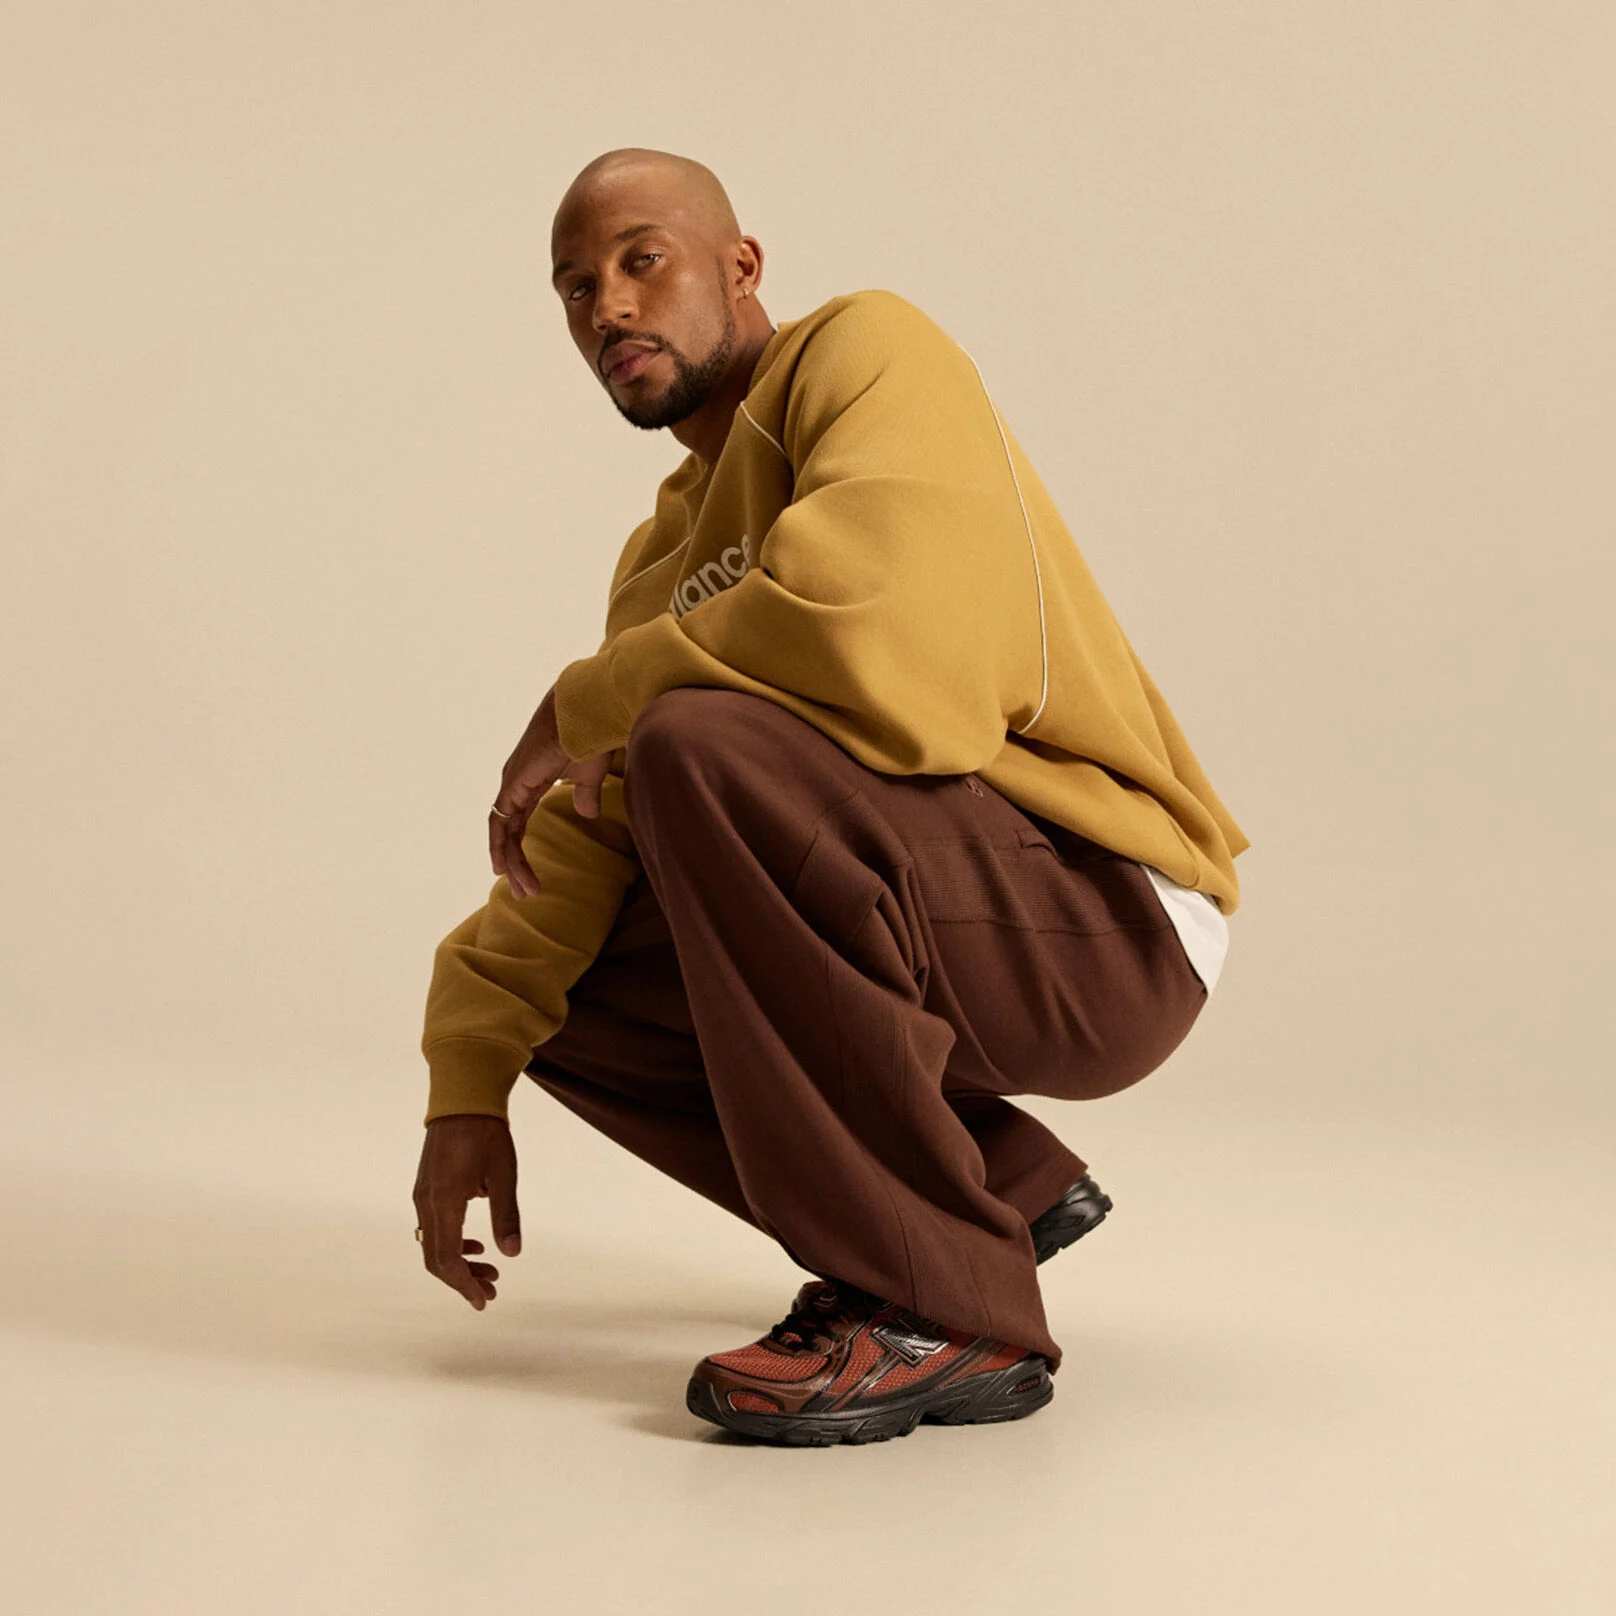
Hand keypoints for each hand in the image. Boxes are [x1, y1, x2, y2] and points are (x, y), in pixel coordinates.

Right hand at [412, 1115, 520, 1309]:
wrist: (462, 1099)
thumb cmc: (487, 1133)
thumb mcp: (503, 1175)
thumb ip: (506, 1216)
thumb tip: (512, 1254)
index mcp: (444, 1201)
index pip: (446, 1259)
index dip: (464, 1284)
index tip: (484, 1300)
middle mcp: (426, 1202)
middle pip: (435, 1259)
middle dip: (462, 1280)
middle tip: (491, 1291)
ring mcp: (423, 1195)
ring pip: (434, 1244)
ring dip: (459, 1262)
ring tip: (490, 1269)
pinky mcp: (426, 1188)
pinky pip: (433, 1227)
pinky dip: (452, 1243)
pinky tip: (476, 1244)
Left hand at [490, 683, 612, 898]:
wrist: (584, 712)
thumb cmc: (589, 736)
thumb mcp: (589, 774)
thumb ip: (586, 795)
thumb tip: (586, 813)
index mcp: (531, 779)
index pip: (519, 820)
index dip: (521, 846)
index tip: (527, 873)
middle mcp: (516, 782)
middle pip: (509, 831)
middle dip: (515, 862)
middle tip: (525, 891)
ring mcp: (512, 783)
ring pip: (504, 832)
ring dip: (511, 862)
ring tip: (524, 890)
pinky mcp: (513, 785)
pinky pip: (501, 824)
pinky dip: (502, 848)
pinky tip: (506, 870)